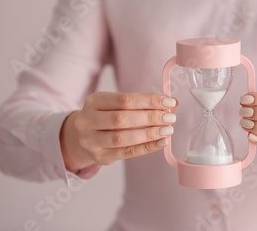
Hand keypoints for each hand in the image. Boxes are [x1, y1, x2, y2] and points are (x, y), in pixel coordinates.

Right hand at [60, 92, 176, 171]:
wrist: (85, 135)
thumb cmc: (107, 116)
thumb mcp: (117, 104)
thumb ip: (141, 104)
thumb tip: (171, 104)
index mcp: (94, 101)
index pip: (124, 99)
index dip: (149, 100)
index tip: (169, 101)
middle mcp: (88, 120)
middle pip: (121, 118)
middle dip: (150, 117)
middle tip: (170, 117)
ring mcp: (91, 141)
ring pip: (122, 138)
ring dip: (149, 134)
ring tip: (167, 130)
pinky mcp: (99, 156)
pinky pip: (126, 153)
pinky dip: (146, 148)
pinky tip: (161, 142)